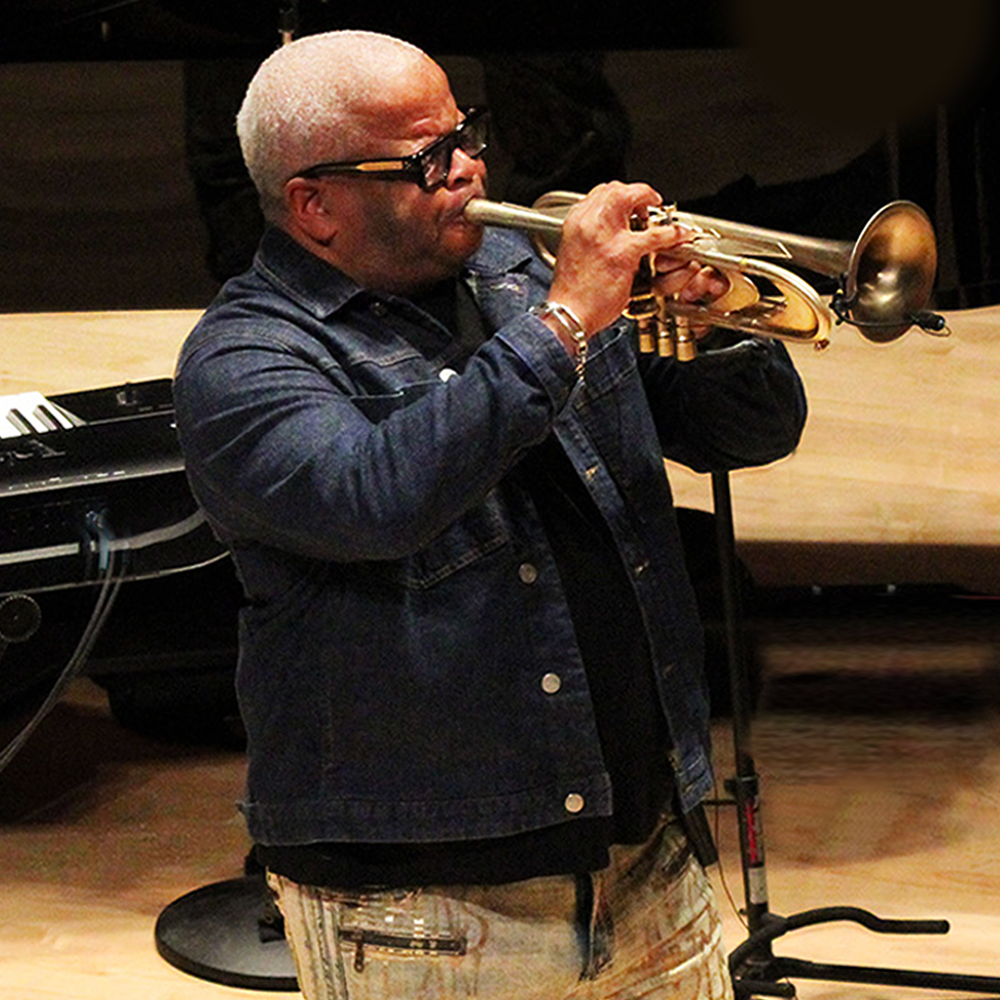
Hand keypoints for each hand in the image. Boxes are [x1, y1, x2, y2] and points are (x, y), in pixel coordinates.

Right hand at [546, 181, 702, 335]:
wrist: (568, 313)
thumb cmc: (572, 292)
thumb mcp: (575, 253)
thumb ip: (591, 237)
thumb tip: (610, 231)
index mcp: (575, 222)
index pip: (601, 192)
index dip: (621, 195)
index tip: (631, 204)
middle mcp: (587, 222)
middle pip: (616, 189)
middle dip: (637, 193)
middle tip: (649, 204)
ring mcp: (605, 235)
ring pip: (633, 199)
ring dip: (650, 203)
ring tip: (660, 216)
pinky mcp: (622, 253)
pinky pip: (654, 235)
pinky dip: (672, 234)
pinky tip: (679, 236)